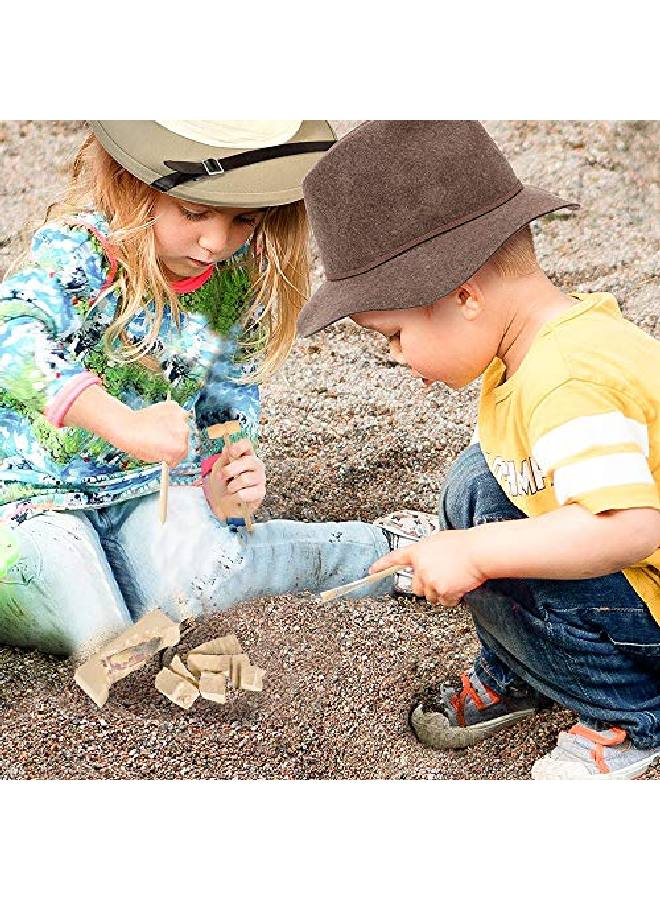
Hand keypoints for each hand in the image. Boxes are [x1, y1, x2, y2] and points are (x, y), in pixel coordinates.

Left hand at [122, 399, 189, 466]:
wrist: (126, 428)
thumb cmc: (139, 445)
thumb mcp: (158, 457)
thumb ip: (170, 454)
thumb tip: (175, 449)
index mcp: (180, 449)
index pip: (182, 453)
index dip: (173, 454)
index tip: (167, 452)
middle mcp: (183, 432)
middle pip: (183, 438)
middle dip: (174, 439)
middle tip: (161, 439)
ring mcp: (180, 418)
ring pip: (181, 424)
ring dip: (173, 426)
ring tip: (158, 428)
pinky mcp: (174, 407)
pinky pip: (175, 413)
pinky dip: (169, 415)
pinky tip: (157, 419)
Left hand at [205, 439, 265, 513]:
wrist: (223, 503)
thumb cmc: (223, 483)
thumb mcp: (219, 468)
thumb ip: (224, 458)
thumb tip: (228, 448)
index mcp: (246, 455)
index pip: (246, 445)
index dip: (239, 447)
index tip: (231, 453)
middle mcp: (256, 464)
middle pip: (248, 461)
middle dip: (230, 470)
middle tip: (222, 476)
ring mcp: (261, 478)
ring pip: (244, 479)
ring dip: (231, 486)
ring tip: (229, 489)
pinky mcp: (261, 492)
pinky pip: (243, 494)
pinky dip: (233, 497)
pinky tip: (234, 497)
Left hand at [370, 530, 485, 606]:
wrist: (478, 552)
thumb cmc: (464, 544)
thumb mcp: (439, 541)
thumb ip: (427, 553)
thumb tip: (425, 563)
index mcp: (418, 551)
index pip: (395, 558)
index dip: (382, 565)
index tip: (371, 571)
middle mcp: (421, 567)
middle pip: (416, 587)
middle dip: (427, 586)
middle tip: (442, 579)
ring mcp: (430, 580)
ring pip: (430, 596)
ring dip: (441, 592)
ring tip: (454, 580)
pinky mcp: (442, 591)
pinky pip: (444, 602)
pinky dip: (453, 598)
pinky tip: (460, 586)